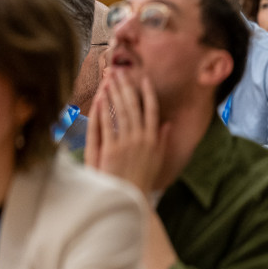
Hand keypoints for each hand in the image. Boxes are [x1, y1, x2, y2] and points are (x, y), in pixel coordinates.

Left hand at [85, 69, 169, 194]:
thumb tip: (167, 124)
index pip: (152, 110)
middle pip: (134, 107)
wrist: (130, 197)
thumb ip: (162, 140)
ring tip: (109, 79)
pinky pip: (107, 125)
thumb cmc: (143, 179)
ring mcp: (127, 143)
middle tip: (120, 71)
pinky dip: (104, 110)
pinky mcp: (112, 149)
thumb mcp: (158, 159)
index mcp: (154, 140)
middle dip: (127, 87)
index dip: (148, 93)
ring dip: (114, 93)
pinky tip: (100, 98)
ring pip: (120, 112)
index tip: (143, 78)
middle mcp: (142, 139)